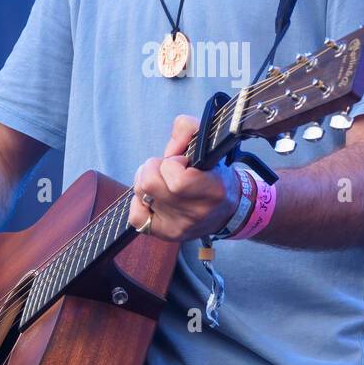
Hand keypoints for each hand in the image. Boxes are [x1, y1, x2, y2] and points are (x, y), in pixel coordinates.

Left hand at [127, 114, 241, 242]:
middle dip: (153, 168)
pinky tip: (152, 199)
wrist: (227, 211)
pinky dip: (139, 203)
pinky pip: (136, 217)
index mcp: (212, 190)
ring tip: (160, 180)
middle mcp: (195, 212)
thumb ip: (188, 130)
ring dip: (145, 182)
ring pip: (141, 195)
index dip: (172, 162)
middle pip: (149, 184)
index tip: (182, 161)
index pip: (176, 178)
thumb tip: (170, 145)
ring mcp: (179, 227)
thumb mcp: (209, 146)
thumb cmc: (215, 176)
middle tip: (165, 168)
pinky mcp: (166, 234)